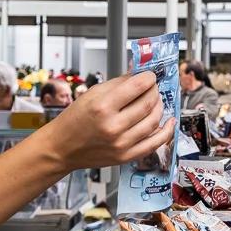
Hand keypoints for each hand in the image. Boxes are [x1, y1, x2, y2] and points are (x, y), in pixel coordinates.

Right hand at [38, 72, 175, 170]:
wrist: (62, 147)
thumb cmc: (74, 120)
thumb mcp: (92, 94)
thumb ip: (118, 83)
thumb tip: (139, 74)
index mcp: (103, 107)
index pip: (137, 86)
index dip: (149, 78)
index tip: (151, 75)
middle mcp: (113, 126)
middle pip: (148, 103)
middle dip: (155, 91)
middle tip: (153, 87)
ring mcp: (121, 144)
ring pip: (154, 121)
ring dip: (160, 107)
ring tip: (156, 101)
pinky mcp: (126, 156)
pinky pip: (154, 143)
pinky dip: (166, 131)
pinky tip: (169, 122)